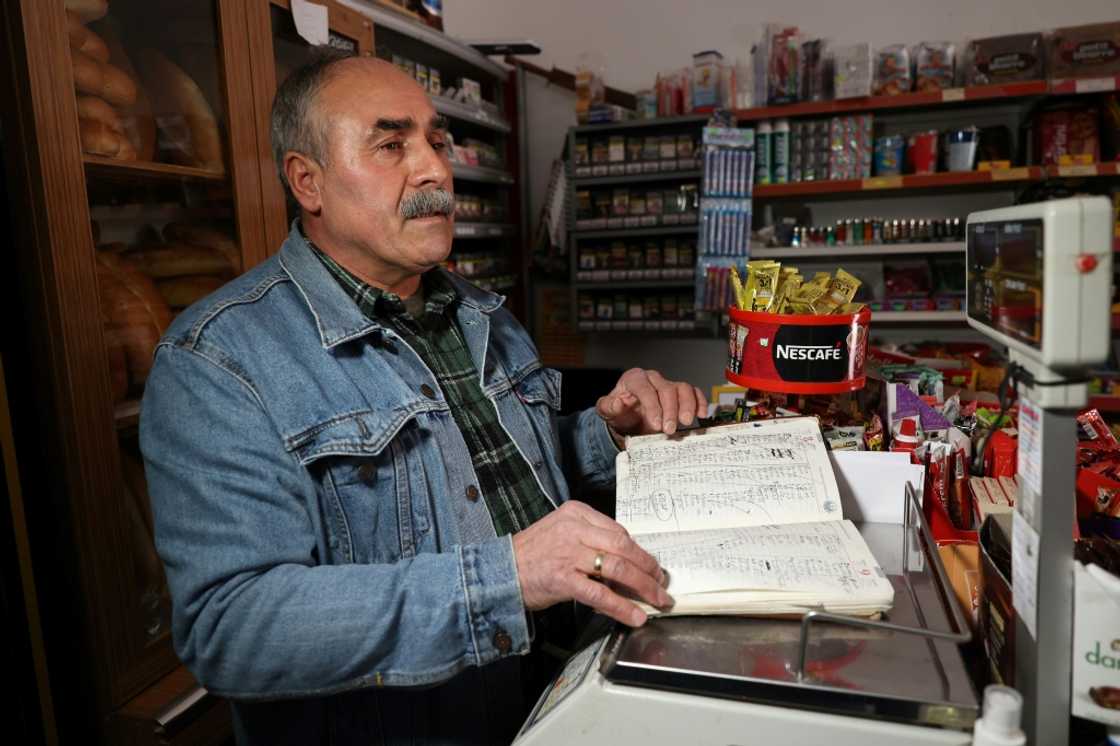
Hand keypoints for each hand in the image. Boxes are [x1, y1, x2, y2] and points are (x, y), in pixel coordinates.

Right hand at [512, 501, 671, 626]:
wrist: (501, 571)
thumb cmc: (532, 554)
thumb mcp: (562, 533)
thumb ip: (590, 540)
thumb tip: (626, 562)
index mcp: (577, 513)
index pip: (619, 531)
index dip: (640, 552)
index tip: (651, 566)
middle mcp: (574, 530)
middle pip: (624, 547)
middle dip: (648, 568)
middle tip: (661, 584)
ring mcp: (569, 554)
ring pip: (618, 568)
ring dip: (643, 587)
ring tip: (656, 600)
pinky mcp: (563, 579)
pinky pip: (600, 594)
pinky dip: (621, 606)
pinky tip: (634, 616)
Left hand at [596, 368, 706, 440]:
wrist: (630, 420)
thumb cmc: (621, 413)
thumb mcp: (608, 411)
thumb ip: (609, 407)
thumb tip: (617, 402)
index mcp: (634, 379)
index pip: (644, 388)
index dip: (651, 405)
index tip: (655, 423)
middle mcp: (653, 379)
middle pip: (666, 389)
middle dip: (669, 411)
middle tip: (668, 430)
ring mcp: (668, 385)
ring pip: (683, 388)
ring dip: (687, 406)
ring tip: (685, 422)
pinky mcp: (680, 393)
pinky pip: (693, 392)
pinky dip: (699, 402)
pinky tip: (700, 414)